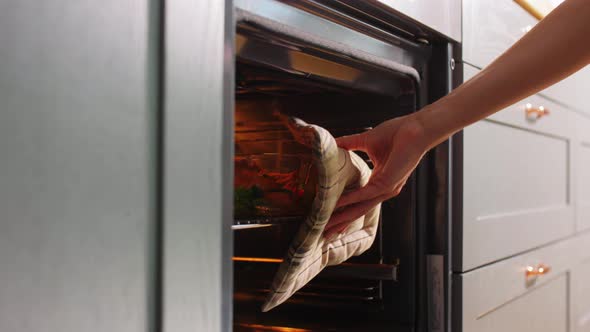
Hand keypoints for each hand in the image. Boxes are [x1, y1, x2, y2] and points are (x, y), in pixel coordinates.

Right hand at [324, 114, 429, 237]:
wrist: (415, 128)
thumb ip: (347, 144)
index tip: (329, 218)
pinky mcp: (387, 184)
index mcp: (379, 181)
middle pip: (358, 211)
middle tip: (323, 233)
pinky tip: (337, 203)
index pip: (359, 201)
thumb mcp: (365, 141)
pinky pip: (365, 195)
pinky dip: (350, 200)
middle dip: (340, 222)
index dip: (344, 210)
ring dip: (342, 217)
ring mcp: (386, 189)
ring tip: (326, 224)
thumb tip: (330, 143)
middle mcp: (383, 190)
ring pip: (360, 208)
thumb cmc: (397, 133)